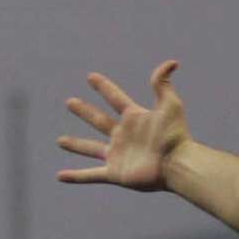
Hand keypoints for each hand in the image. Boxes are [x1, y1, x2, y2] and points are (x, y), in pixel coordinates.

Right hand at [57, 60, 189, 190]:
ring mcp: (118, 155)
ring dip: (76, 145)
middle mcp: (124, 136)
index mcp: (135, 118)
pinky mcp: (115, 173)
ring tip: (60, 141)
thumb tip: (172, 62)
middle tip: (70, 102)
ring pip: (91, 148)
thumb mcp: (170, 105)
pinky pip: (91, 175)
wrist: (178, 164)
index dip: (104, 87)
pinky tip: (61, 176)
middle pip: (99, 121)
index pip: (115, 99)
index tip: (91, 77)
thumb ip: (163, 83)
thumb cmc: (176, 135)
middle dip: (85, 111)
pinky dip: (76, 176)